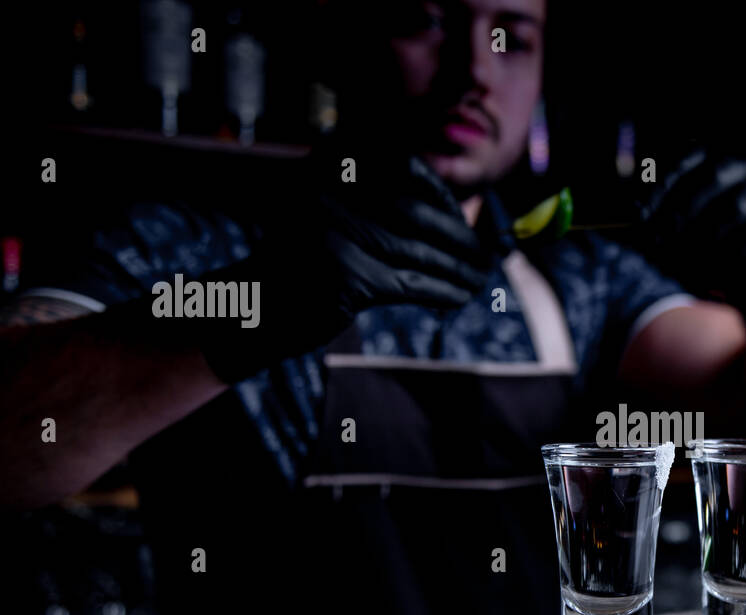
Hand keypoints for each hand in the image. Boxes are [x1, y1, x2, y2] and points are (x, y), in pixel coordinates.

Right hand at [200, 155, 491, 382]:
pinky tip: (457, 297)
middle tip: (483, 256)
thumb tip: (463, 212)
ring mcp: (335, 231)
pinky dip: (441, 290)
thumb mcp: (340, 214)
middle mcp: (329, 189)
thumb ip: (387, 204)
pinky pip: (410, 282)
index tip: (464, 220)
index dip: (443, 197)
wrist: (251, 309)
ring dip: (456, 268)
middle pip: (415, 212)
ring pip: (417, 250)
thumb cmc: (307, 262)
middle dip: (457, 237)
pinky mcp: (345, 275)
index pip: (405, 169)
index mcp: (329, 162)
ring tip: (478, 280)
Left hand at [640, 151, 745, 325]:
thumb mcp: (690, 230)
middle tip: (664, 246)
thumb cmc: (722, 251)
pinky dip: (730, 258)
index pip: (691, 160)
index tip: (643, 221)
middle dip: (684, 213)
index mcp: (727, 158)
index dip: (663, 190)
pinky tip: (714, 276)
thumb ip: (665, 217)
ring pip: (736, 209)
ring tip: (684, 268)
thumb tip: (637, 214)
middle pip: (716, 177)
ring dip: (705, 242)